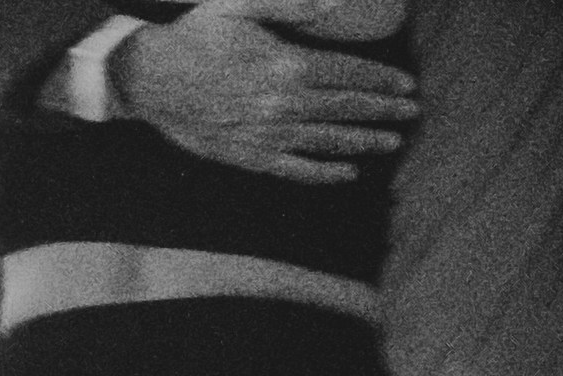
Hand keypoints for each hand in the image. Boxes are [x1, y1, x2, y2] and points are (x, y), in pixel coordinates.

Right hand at [109, 0, 419, 188]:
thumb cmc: (195, 35)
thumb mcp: (239, 4)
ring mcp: (267, 134)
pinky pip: (296, 169)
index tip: (407, 85)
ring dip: (364, 142)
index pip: (348, 74)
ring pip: (328, 141)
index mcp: (285, 64)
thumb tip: (333, 1)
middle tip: (412, 114)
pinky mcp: (250, 156)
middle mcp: (282, 104)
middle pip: (346, 109)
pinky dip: (325, 173)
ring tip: (393, 142)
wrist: (149, 79)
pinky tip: (348, 172)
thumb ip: (289, 1)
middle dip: (383, 111)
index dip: (381, 80)